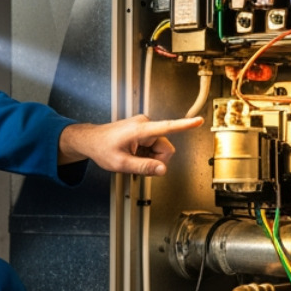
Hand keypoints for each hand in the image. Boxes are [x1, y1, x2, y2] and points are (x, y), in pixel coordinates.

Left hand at [58, 115, 204, 176]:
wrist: (91, 140)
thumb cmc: (102, 148)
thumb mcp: (121, 164)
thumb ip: (144, 167)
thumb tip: (163, 170)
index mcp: (141, 130)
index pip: (168, 127)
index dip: (185, 125)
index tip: (198, 121)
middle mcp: (145, 124)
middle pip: (165, 148)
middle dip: (156, 159)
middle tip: (138, 164)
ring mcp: (145, 127)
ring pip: (160, 148)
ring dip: (150, 157)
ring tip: (133, 158)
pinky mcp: (144, 130)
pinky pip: (154, 146)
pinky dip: (146, 154)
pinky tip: (134, 154)